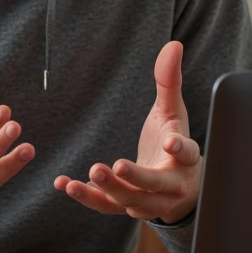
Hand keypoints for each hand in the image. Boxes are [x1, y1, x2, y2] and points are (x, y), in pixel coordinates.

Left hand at [54, 40, 200, 223]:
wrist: (179, 189)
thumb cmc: (175, 145)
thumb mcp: (174, 113)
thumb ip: (170, 82)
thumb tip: (173, 45)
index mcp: (185, 159)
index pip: (187, 153)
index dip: (181, 148)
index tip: (171, 143)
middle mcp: (170, 185)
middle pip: (154, 185)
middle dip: (134, 177)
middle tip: (115, 164)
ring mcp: (149, 202)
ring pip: (129, 200)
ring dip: (107, 189)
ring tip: (87, 173)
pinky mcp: (127, 207)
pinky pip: (106, 205)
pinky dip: (86, 196)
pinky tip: (64, 184)